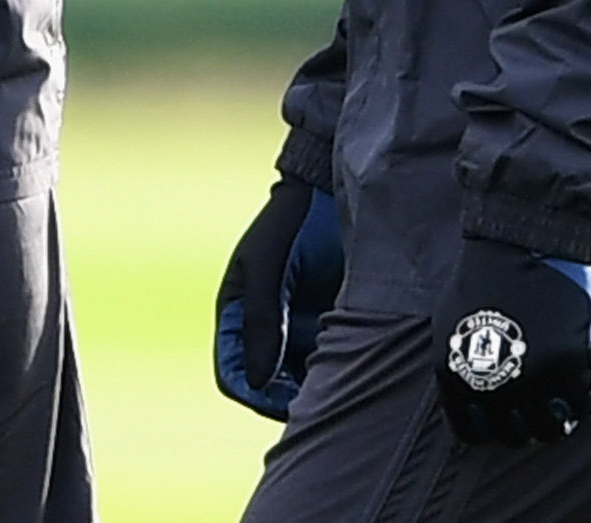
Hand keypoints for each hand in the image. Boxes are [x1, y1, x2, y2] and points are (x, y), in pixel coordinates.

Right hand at [213, 177, 342, 418]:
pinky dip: (340, 367)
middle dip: (291, 396)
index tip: (285, 399)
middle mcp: (268, 329)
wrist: (335, 192)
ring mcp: (300, 327)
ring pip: (302, 378)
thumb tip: (259, 383)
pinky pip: (331, 360)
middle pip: (271, 386)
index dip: (256, 394)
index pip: (235, 376)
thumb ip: (262, 322)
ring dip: (317, 384)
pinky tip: (356, 359)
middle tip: (321, 394)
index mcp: (237, 316)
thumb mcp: (268, 268)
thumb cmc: (291, 224)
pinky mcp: (332, 323)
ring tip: (340, 374)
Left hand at [431, 237, 590, 449]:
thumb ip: (464, 370)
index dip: (493, 425)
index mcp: (458, 379)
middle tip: (543, 400)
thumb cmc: (485, 279)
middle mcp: (495, 388)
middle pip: (518, 436)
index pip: (474, 433)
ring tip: (567, 390)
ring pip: (555, 428)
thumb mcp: (453, 328)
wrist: (521, 238)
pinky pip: (589, 401)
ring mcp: (535, 380)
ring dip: (562, 414)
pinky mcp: (573, 364)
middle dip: (530, 422)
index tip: (508, 410)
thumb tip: (477, 407)